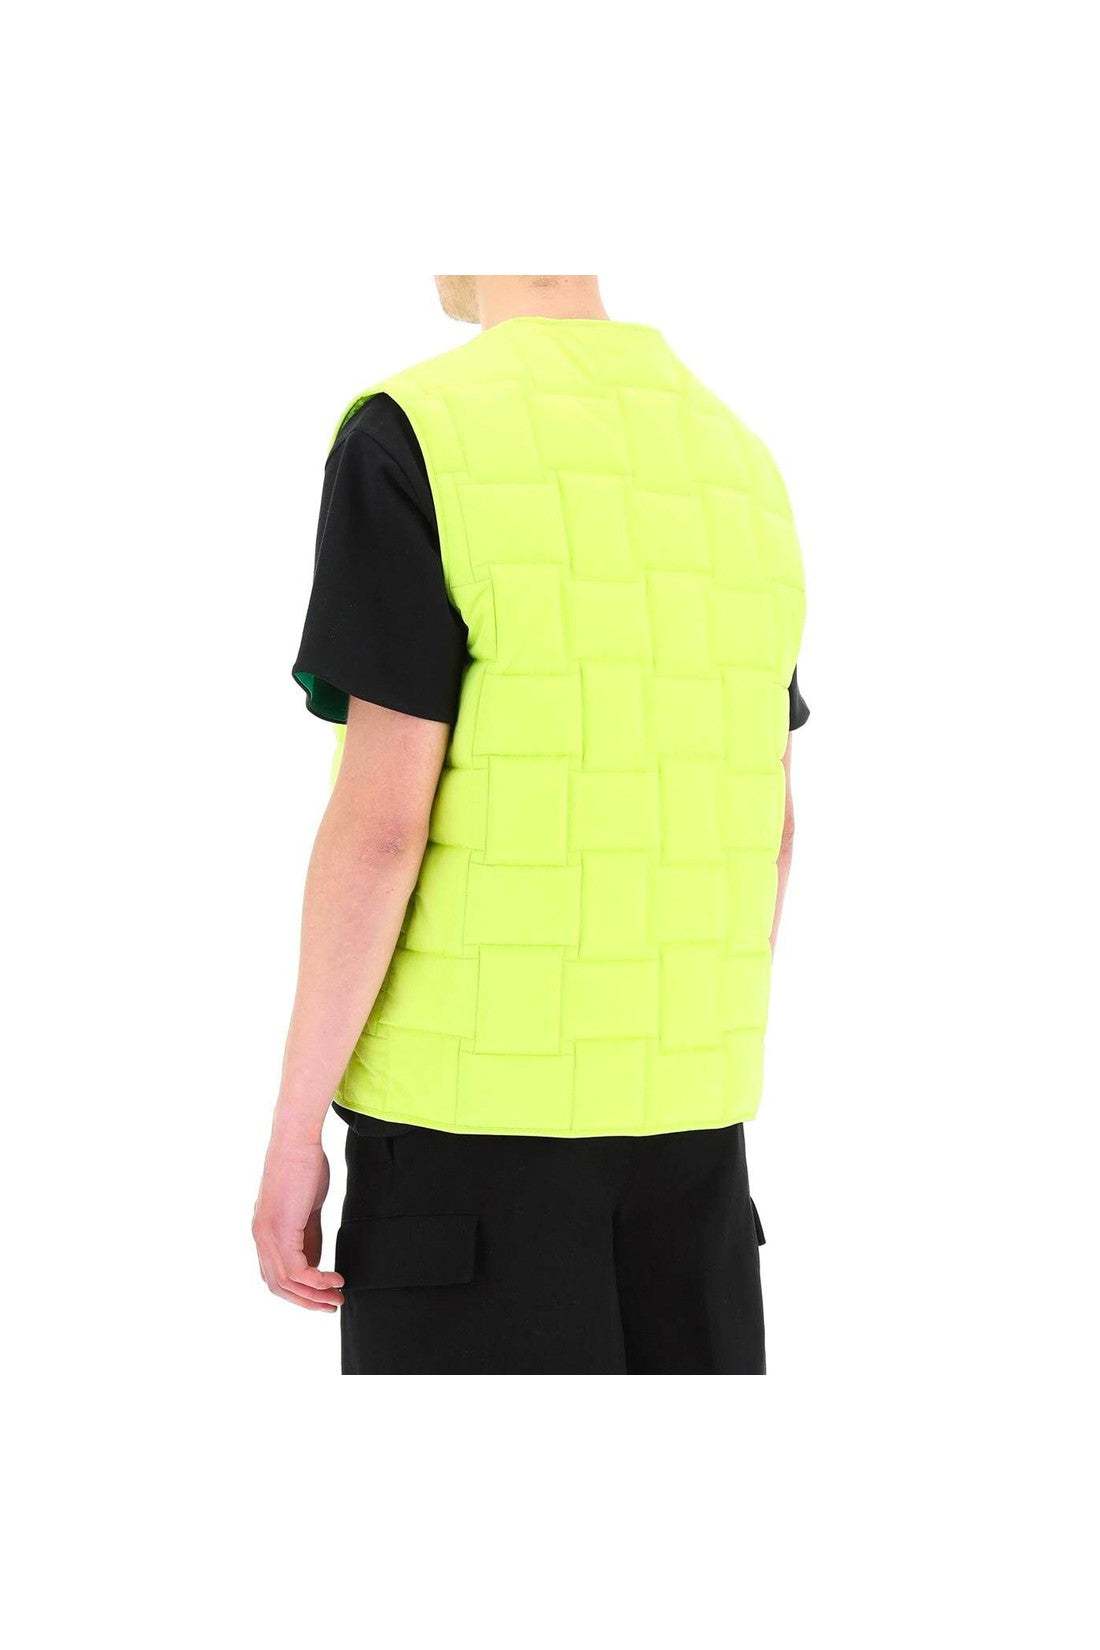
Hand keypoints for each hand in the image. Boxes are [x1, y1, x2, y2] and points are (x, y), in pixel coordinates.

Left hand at [253, 1137, 344, 1310]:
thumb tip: (315, 1262)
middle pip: (277, 1286)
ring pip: (286, 1283)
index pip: (274, 1276)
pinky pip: (297, 1270)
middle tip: (331, 1306)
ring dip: (314, 1295)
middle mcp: (260, 1237)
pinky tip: (335, 1279)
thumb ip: (307, 1236)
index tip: (322, 1297)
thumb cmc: (305, 1167)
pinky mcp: (280, 1229)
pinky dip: (318, 1280)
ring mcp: (267, 1235)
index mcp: (264, 1232)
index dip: (297, 1292)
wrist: (298, 1141)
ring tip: (337, 1297)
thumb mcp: (307, 1209)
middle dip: (306, 1301)